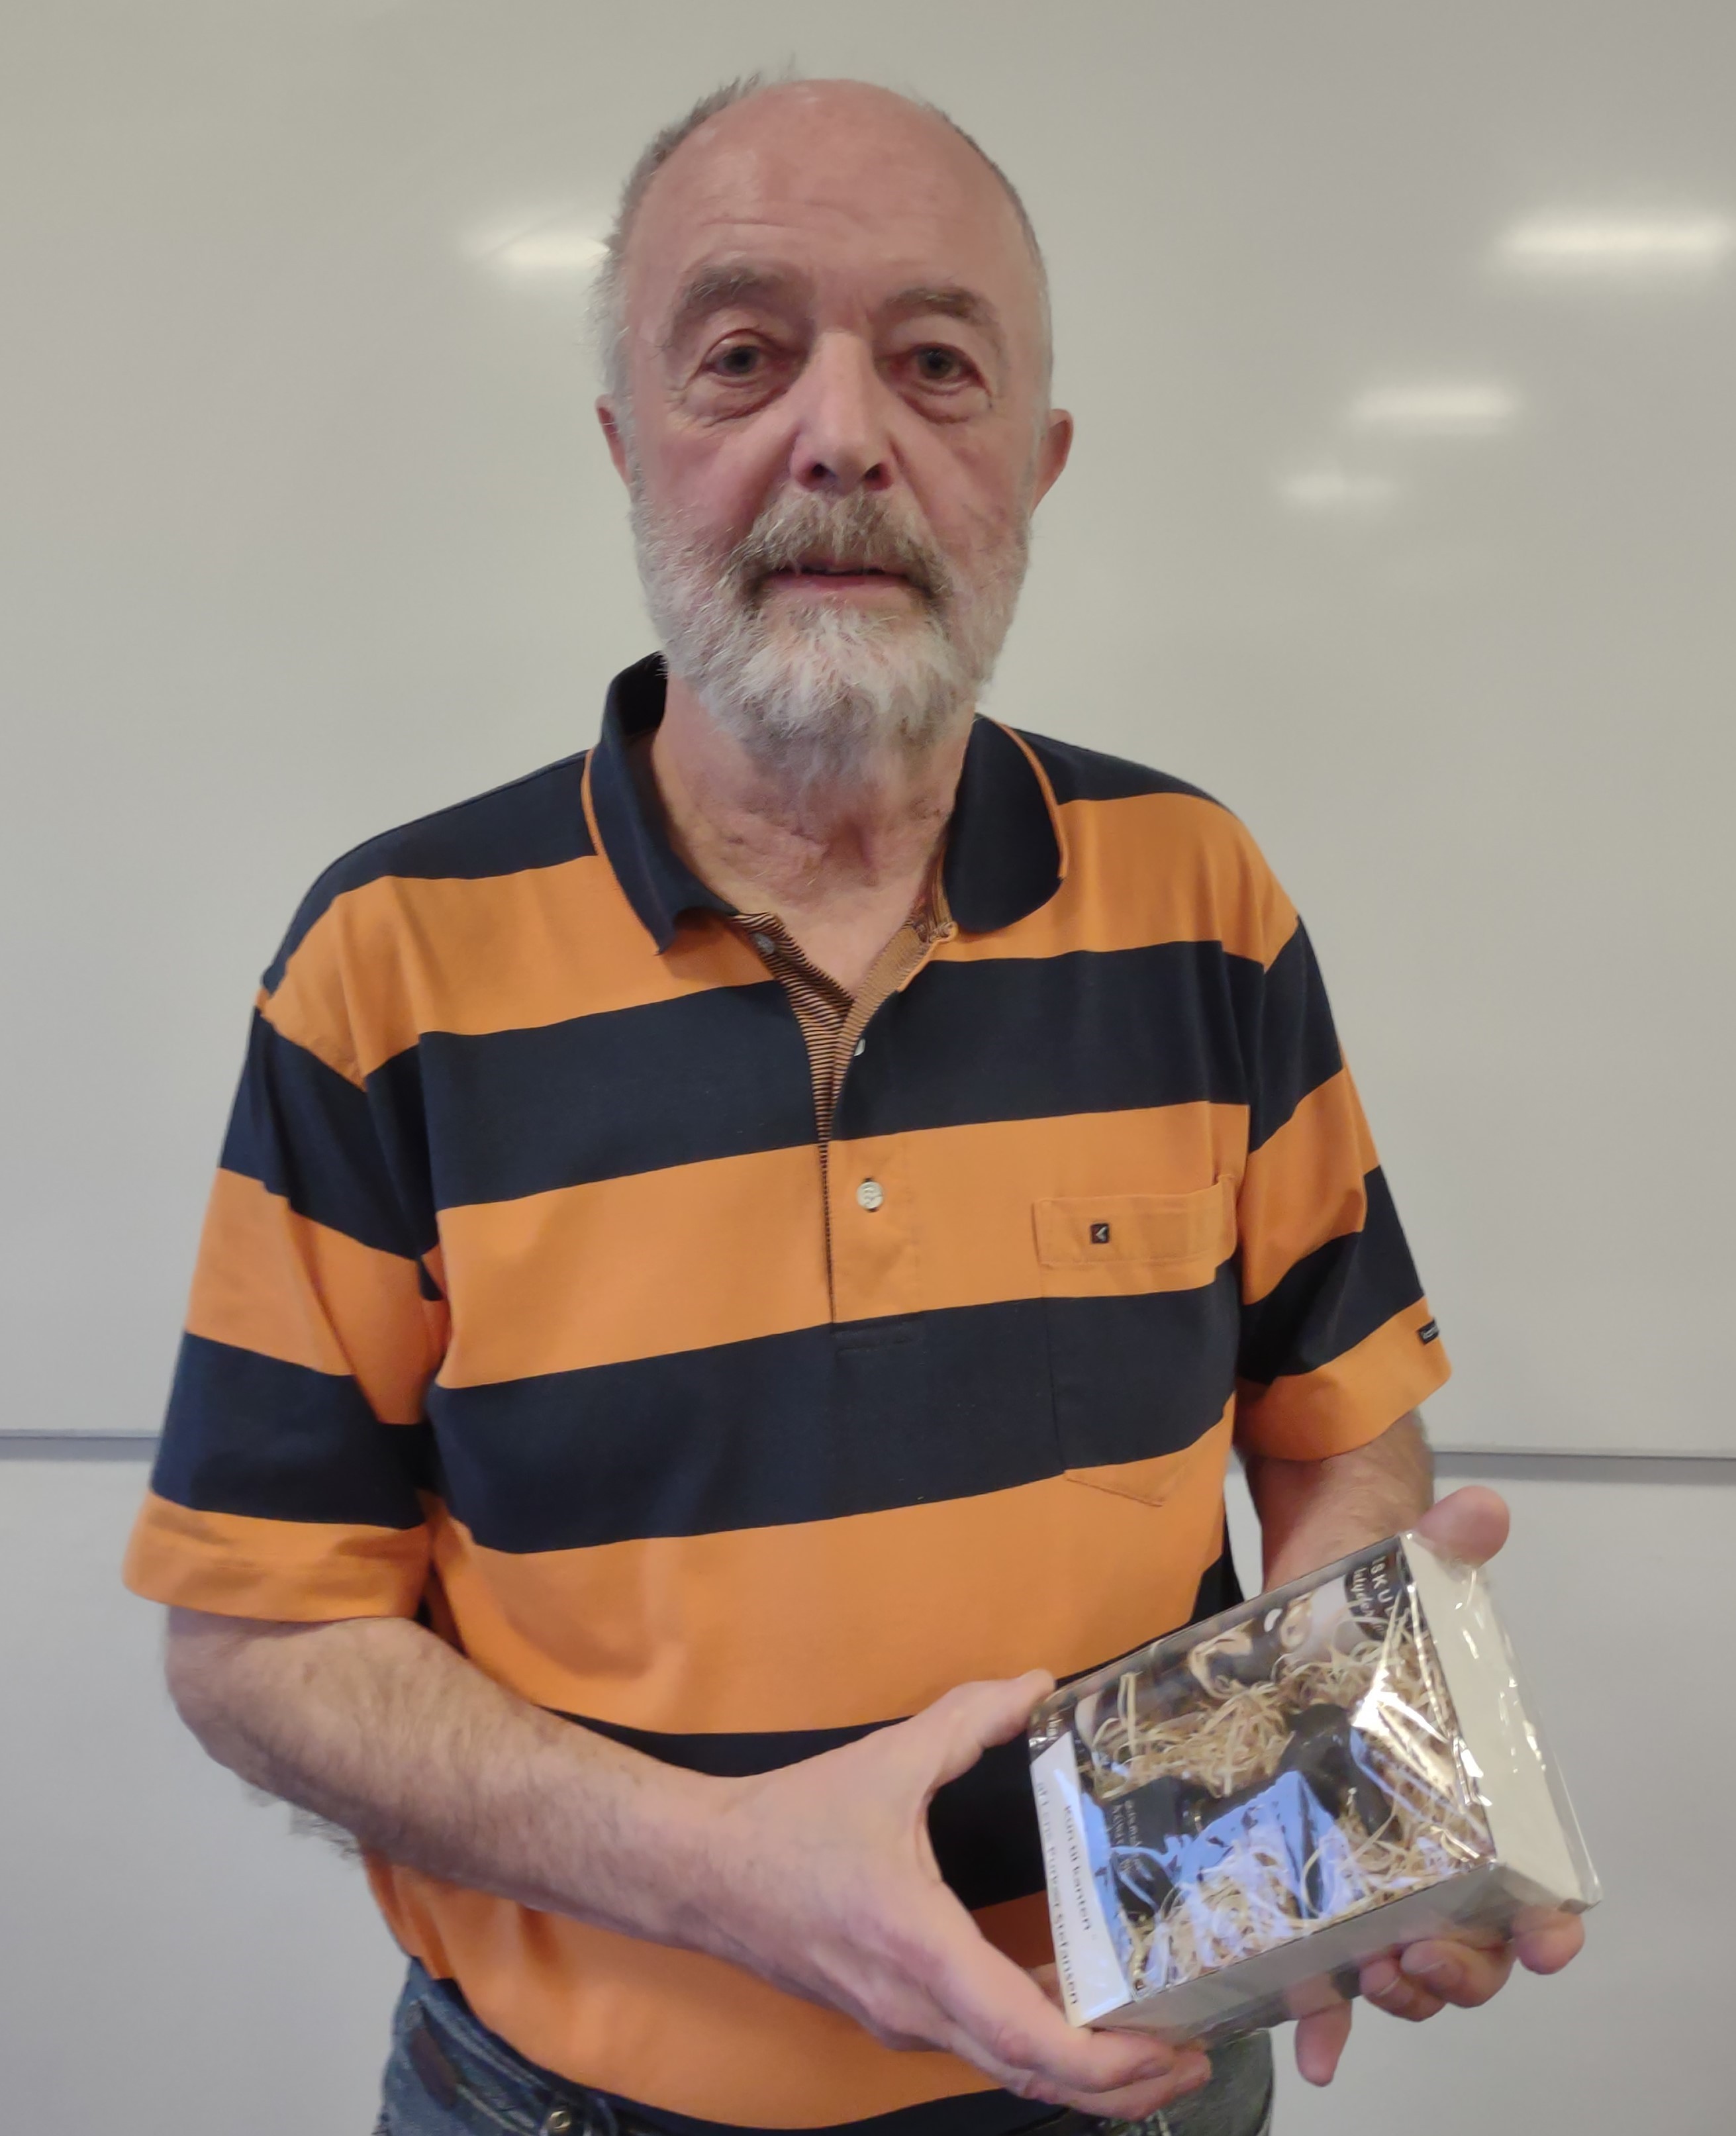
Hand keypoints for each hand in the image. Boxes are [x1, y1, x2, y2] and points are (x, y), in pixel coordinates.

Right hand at [695, 1672, 1213, 2115]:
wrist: (701, 1874)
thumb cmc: (789, 1826)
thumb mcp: (887, 1761)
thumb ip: (967, 1719)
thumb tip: (1040, 1684)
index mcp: (922, 1951)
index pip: (1029, 2041)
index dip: (1107, 2060)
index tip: (1170, 2046)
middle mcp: (916, 2007)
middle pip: (1034, 2078)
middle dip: (1123, 2080)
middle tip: (1197, 2049)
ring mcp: (901, 2021)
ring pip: (1008, 2068)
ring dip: (1084, 2068)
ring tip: (1155, 2034)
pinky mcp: (891, 2014)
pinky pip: (980, 2045)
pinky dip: (1039, 2042)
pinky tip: (1076, 2001)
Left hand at [1291, 1486, 1586, 2085]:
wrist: (1291, 1598)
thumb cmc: (1367, 1600)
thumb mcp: (1408, 1564)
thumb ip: (1448, 1540)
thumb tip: (1479, 1512)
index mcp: (1474, 1790)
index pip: (1532, 1879)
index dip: (1546, 1920)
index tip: (1548, 1941)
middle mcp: (1428, 1841)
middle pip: (1469, 1944)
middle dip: (1458, 1971)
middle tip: (1423, 1960)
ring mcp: (1362, 1864)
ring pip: (1399, 1965)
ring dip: (1390, 1994)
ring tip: (1363, 1983)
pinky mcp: (1298, 1869)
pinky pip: (1319, 1964)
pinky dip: (1319, 2013)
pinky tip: (1304, 2034)